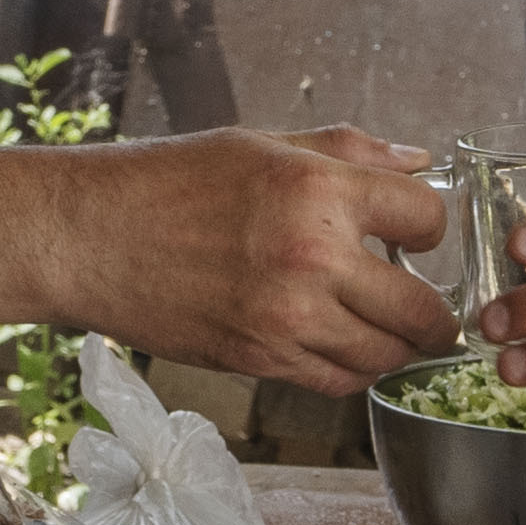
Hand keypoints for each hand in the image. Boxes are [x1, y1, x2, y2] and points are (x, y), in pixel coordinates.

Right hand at [85, 127, 463, 393]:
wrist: (89, 238)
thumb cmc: (167, 182)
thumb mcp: (262, 143)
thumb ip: (348, 151)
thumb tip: (419, 161)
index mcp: (317, 190)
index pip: (428, 220)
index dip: (431, 228)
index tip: (415, 234)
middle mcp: (313, 258)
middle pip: (423, 309)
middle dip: (436, 310)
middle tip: (427, 303)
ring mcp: (288, 319)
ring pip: (386, 356)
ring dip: (395, 345)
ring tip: (382, 325)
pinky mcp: (260, 360)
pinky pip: (338, 381)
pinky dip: (352, 368)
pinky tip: (340, 342)